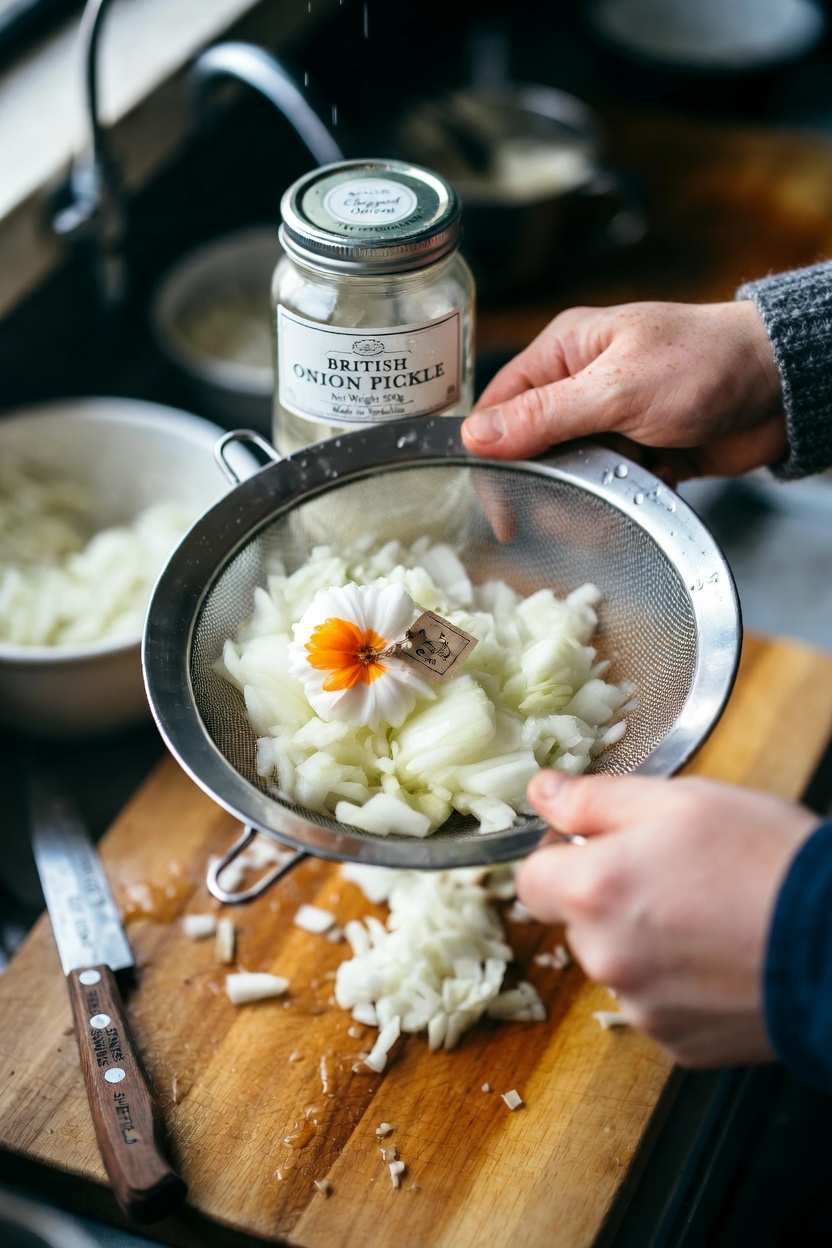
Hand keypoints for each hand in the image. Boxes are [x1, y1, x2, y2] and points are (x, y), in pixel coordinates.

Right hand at [462, 301, 785, 483]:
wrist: (783, 386)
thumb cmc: (705, 364)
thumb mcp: (616, 389)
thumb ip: (545, 415)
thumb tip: (475, 436)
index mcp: (565, 352)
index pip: (501, 405)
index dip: (491, 452)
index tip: (494, 498)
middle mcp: (582, 385)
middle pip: (534, 448)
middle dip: (548, 484)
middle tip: (567, 509)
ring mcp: (613, 420)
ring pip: (573, 474)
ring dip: (589, 496)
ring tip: (613, 504)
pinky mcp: (642, 452)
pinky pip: (611, 486)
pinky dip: (623, 499)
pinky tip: (646, 492)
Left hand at [517, 770, 818, 1066]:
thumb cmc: (768, 861)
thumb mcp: (680, 801)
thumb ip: (595, 799)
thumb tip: (543, 792)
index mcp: (593, 891)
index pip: (530, 879)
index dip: (560, 856)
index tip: (598, 846)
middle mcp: (605, 957)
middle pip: (577, 923)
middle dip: (609, 897)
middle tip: (674, 873)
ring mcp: (641, 1006)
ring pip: (618, 963)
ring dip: (644, 940)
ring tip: (709, 913)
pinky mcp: (678, 1042)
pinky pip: (657, 1002)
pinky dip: (679, 982)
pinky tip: (722, 954)